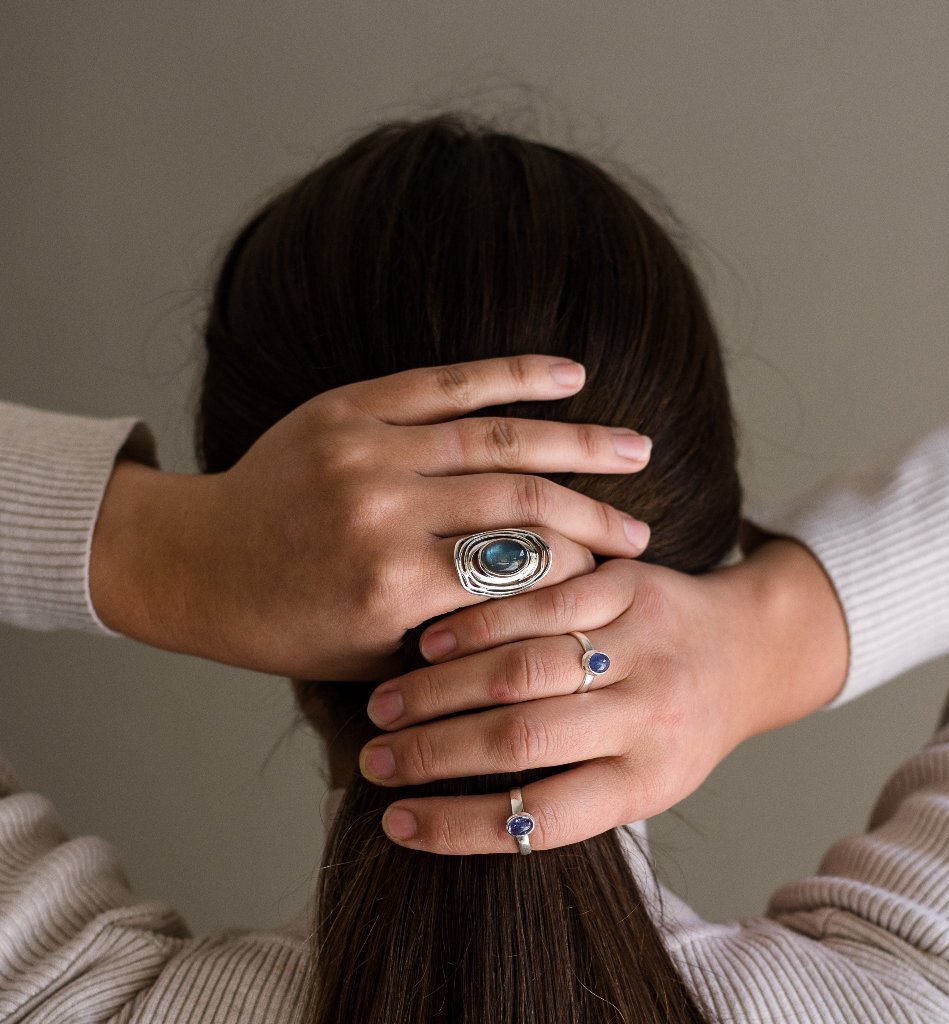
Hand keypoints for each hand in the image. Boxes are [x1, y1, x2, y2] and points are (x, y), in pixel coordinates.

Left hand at [89, 355, 653, 678]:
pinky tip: (572, 373)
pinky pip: (448, 382)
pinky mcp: (351, 407)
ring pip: (499, 438)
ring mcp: (367, 450)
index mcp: (390, 587)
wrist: (201, 563)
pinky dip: (516, 375)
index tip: (620, 571)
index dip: (580, 569)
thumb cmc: (290, 624)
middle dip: (597, 513)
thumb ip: (461, 628)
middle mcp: (383, 513)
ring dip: (579, 443)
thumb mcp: (377, 654)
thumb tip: (556, 598)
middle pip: (523, 502)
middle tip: (645, 526)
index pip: (519, 570)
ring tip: (636, 450)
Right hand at [360, 537, 849, 852]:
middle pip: (522, 739)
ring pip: (522, 668)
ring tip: (387, 707)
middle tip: (375, 760)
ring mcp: (638, 645)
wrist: (748, 647)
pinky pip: (542, 603)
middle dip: (433, 754)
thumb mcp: (647, 778)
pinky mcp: (628, 587)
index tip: (395, 824)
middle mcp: (647, 715)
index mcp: (649, 780)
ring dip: (441, 690)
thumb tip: (446, 810)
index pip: (543, 817)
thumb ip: (569, 792)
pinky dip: (480, 623)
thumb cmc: (681, 727)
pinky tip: (430, 642)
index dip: (459, 825)